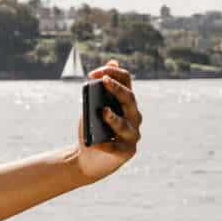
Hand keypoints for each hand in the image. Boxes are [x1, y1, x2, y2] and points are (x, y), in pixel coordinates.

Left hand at [75, 62, 143, 181]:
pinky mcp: (127, 152)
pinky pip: (116, 148)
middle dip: (117, 89)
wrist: (87, 158)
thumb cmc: (92, 129)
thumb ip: (101, 89)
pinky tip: (94, 144)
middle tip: (103, 82)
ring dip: (114, 118)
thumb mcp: (93, 107)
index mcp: (126, 102)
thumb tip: (112, 62)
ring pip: (125, 124)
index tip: (93, 74)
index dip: (112, 73)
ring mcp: (133, 135)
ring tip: (103, 112)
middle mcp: (134, 116)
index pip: (126, 81)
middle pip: (129, 99)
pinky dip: (104, 145)